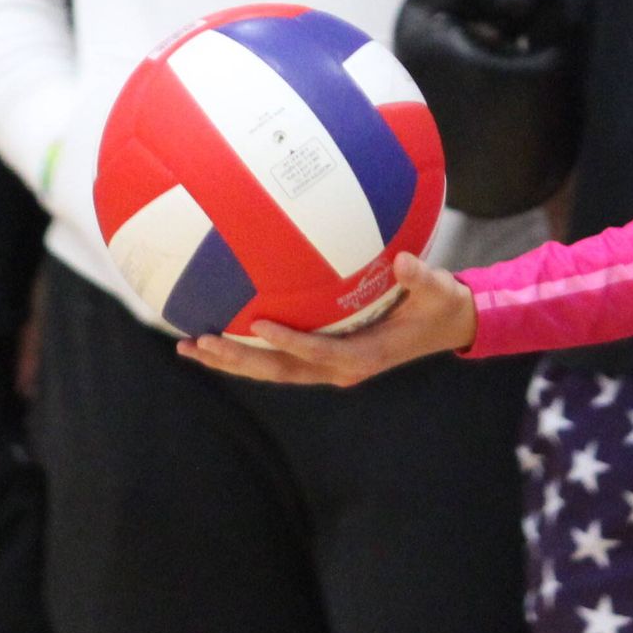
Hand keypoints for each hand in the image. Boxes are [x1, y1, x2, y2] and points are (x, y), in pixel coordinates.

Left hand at [181, 254, 478, 387]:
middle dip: (239, 360)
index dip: (289, 342)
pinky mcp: (320, 356)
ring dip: (230, 360)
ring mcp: (326, 364)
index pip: (320, 353)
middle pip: (281, 371)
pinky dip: (244, 350)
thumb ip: (422, 278)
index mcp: (366, 356)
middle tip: (201, 343)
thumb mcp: (439, 290)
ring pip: (271, 370)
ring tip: (189, 346)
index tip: (257, 325)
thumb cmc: (440, 304)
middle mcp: (340, 367)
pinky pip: (276, 357)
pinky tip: (215, 333)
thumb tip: (406, 262)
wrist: (444, 324)